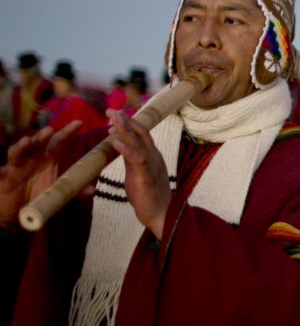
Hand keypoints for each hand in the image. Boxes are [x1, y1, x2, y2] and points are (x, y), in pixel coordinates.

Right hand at [0, 121, 82, 225]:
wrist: (16, 205)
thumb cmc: (38, 192)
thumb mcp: (57, 191)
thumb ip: (73, 189)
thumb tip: (91, 189)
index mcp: (49, 159)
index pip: (59, 143)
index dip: (67, 133)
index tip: (79, 123)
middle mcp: (33, 158)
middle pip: (38, 144)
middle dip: (43, 136)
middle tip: (50, 130)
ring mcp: (17, 166)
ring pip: (17, 153)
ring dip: (21, 147)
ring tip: (26, 142)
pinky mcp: (4, 176)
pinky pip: (1, 171)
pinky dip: (0, 169)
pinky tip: (2, 169)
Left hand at [107, 110, 170, 238]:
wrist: (163, 215)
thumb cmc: (149, 196)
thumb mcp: (137, 172)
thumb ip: (130, 159)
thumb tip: (119, 146)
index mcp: (152, 155)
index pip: (140, 133)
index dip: (128, 123)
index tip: (113, 117)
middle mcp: (154, 156)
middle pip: (141, 132)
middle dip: (125, 120)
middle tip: (110, 110)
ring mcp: (152, 165)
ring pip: (139, 142)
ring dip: (125, 129)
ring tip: (113, 119)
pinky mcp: (147, 177)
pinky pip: (137, 160)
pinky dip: (126, 149)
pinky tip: (115, 142)